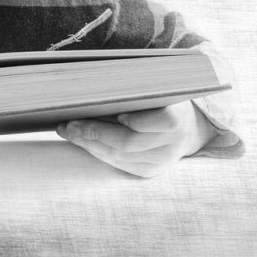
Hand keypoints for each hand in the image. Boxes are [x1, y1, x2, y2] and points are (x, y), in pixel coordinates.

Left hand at [55, 102, 216, 177]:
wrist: (188, 128)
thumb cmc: (164, 100)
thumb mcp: (158, 89)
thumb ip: (136, 88)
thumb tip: (94, 85)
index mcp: (178, 117)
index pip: (162, 122)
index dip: (139, 121)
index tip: (119, 115)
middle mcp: (172, 143)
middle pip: (130, 142)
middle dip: (95, 133)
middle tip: (70, 124)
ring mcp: (161, 160)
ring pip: (119, 156)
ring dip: (89, 144)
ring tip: (67, 131)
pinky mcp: (149, 171)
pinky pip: (118, 164)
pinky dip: (96, 151)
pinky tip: (81, 140)